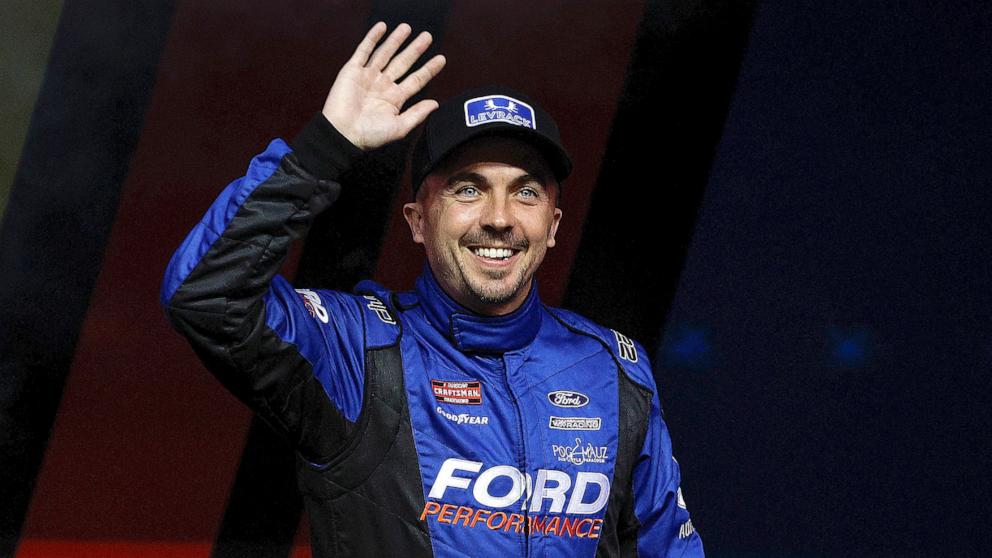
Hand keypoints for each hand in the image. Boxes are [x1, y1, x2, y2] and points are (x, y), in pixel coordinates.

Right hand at [321, 22, 445, 150]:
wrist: (343, 134)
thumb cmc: (369, 135)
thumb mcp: (399, 127)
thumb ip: (417, 114)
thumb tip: (435, 104)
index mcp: (394, 99)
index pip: (416, 80)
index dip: (429, 69)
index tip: (441, 59)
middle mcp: (382, 85)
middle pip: (403, 63)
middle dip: (415, 49)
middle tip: (428, 37)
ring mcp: (367, 77)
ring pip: (385, 53)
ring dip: (396, 40)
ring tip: (407, 28)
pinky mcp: (352, 71)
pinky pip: (364, 51)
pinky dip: (372, 38)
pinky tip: (382, 28)